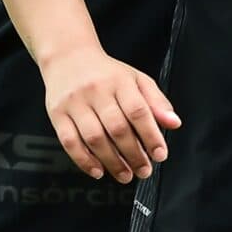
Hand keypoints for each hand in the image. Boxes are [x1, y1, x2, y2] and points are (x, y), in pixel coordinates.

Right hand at [40, 46, 180, 183]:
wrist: (67, 57)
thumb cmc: (106, 73)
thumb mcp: (136, 79)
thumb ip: (156, 102)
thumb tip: (174, 123)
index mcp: (120, 81)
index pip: (138, 111)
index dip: (151, 136)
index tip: (159, 154)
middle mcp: (96, 90)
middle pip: (117, 128)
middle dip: (133, 154)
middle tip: (144, 170)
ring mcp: (75, 102)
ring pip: (94, 137)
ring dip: (112, 161)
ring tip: (125, 175)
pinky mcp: (57, 114)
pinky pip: (70, 141)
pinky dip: (84, 160)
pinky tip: (98, 170)